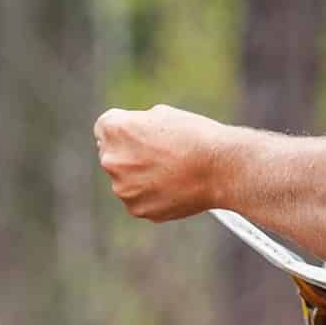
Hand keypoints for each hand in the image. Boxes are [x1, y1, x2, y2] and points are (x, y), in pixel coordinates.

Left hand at [94, 104, 231, 221]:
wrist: (221, 169)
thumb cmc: (196, 137)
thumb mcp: (162, 114)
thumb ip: (137, 126)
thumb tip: (131, 139)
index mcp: (114, 130)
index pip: (104, 128)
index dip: (126, 129)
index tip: (143, 134)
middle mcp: (112, 160)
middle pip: (113, 156)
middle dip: (130, 155)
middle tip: (161, 155)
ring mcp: (123, 189)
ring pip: (126, 181)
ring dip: (140, 177)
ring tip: (172, 172)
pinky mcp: (138, 210)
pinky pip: (139, 200)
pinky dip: (152, 195)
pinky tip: (174, 187)